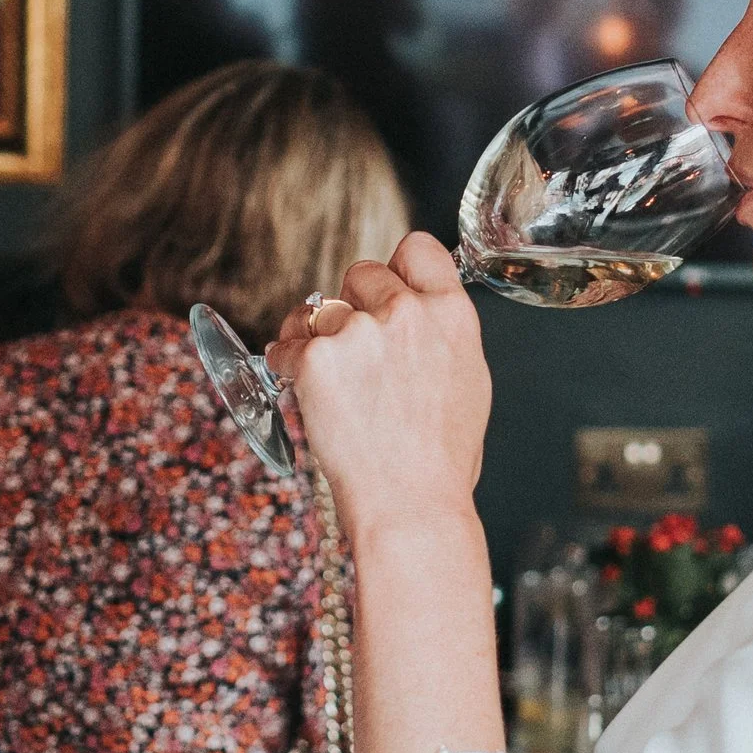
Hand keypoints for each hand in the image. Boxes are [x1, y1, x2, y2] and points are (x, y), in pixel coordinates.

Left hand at [265, 233, 490, 541]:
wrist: (410, 505)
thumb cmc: (441, 461)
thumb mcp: (467, 383)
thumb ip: (442, 336)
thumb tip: (420, 317)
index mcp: (451, 315)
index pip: (417, 248)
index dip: (396, 267)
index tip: (385, 290)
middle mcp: (406, 312)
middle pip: (360, 271)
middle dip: (351, 304)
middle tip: (352, 349)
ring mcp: (358, 332)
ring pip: (315, 306)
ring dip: (311, 333)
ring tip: (322, 375)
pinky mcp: (316, 359)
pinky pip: (285, 344)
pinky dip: (285, 364)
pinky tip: (299, 389)